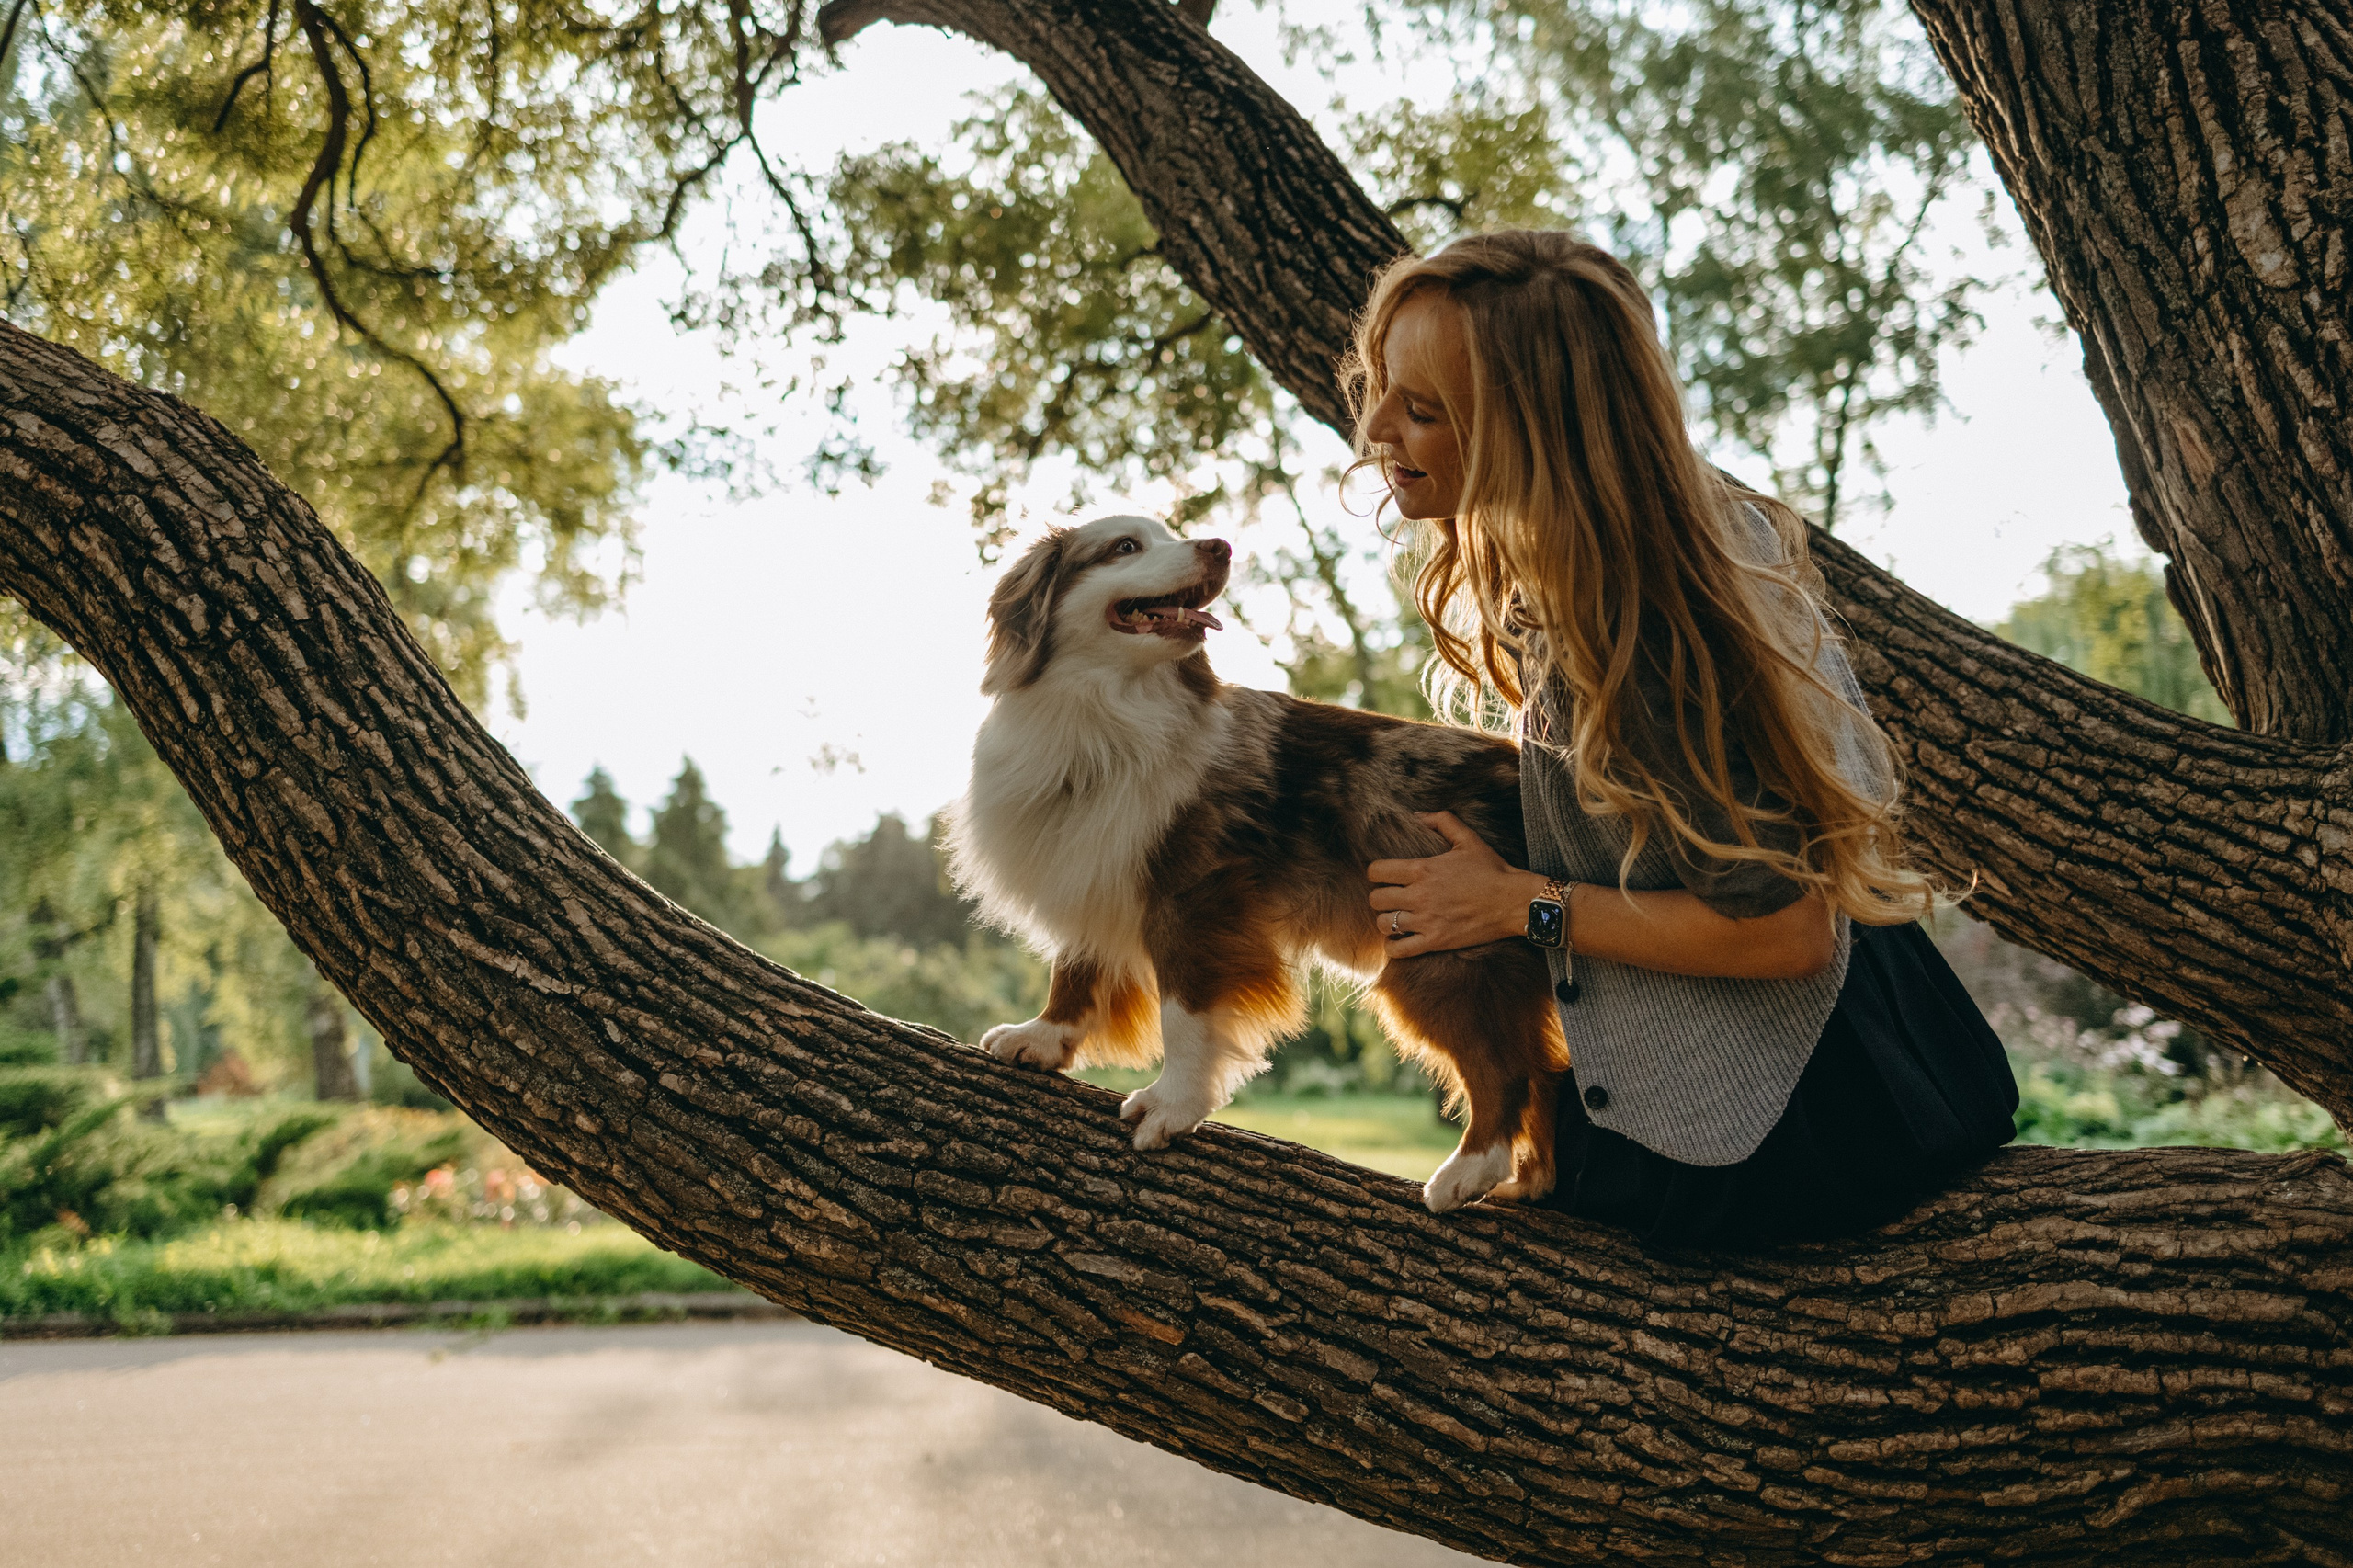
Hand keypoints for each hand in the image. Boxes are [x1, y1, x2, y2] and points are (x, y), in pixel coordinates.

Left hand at [1367, 812, 1548, 957]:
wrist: (1515, 901)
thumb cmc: (1492, 869)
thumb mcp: (1468, 838)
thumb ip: (1442, 821)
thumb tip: (1417, 816)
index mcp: (1423, 869)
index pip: (1377, 871)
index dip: (1375, 873)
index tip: (1383, 876)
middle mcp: (1420, 895)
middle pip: (1376, 899)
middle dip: (1379, 897)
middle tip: (1391, 898)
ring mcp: (1426, 920)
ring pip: (1384, 924)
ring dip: (1386, 921)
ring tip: (1395, 918)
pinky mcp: (1436, 941)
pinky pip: (1399, 950)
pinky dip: (1393, 947)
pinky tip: (1399, 940)